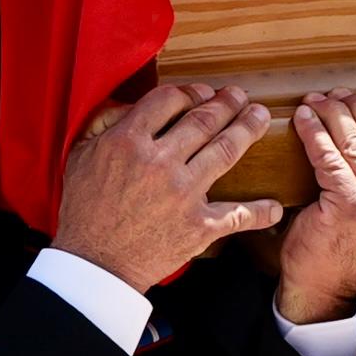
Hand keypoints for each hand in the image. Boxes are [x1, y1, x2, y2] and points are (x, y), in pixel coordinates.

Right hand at [57, 81, 283, 288]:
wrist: (95, 263)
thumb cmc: (84, 210)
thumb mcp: (79, 156)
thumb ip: (104, 124)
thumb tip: (130, 105)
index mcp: (129, 141)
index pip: (169, 100)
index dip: (191, 92)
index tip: (203, 93)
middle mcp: (160, 162)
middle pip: (205, 119)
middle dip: (228, 103)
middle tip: (241, 96)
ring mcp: (183, 193)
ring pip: (226, 150)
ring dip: (248, 129)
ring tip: (260, 117)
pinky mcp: (198, 226)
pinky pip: (238, 215)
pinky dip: (260, 212)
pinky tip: (276, 206)